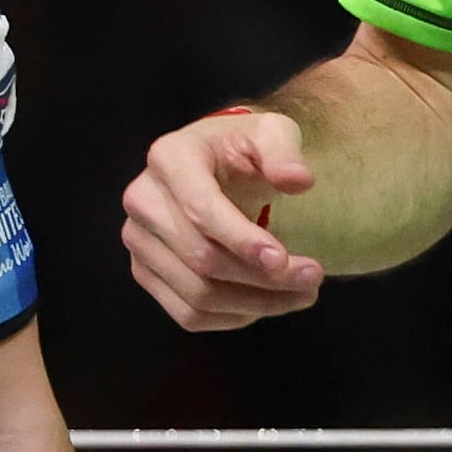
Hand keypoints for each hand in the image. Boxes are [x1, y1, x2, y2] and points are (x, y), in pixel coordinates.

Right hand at [123, 108, 323, 330]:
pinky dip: (232, 318)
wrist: (213, 165)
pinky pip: (188, 314)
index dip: (242, 240)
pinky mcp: (145, 272)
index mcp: (169, 158)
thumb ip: (283, 152)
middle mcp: (143, 200)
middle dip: (262, 278)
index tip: (283, 260)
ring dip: (255, 304)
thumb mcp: (270, 132)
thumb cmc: (242, 149)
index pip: (201, 210)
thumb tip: (298, 180)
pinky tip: (265, 303)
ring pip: (197, 295)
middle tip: (312, 279)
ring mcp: (139, 240)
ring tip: (301, 294)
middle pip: (201, 258)